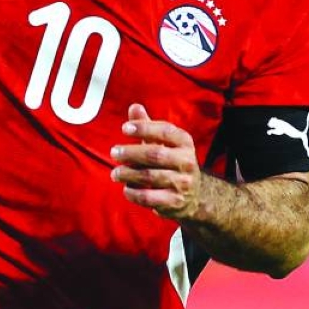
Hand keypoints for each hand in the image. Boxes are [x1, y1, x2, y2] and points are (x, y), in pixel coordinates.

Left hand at [110, 103, 204, 219]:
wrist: (194, 194)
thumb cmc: (172, 162)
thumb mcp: (164, 142)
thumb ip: (148, 125)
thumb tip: (134, 107)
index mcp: (184, 142)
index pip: (165, 131)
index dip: (144, 128)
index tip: (124, 129)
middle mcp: (186, 161)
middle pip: (155, 154)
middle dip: (131, 153)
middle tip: (114, 152)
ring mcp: (182, 182)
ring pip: (150, 176)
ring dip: (128, 174)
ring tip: (115, 173)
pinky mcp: (175, 201)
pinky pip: (149, 197)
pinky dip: (133, 193)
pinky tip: (126, 188)